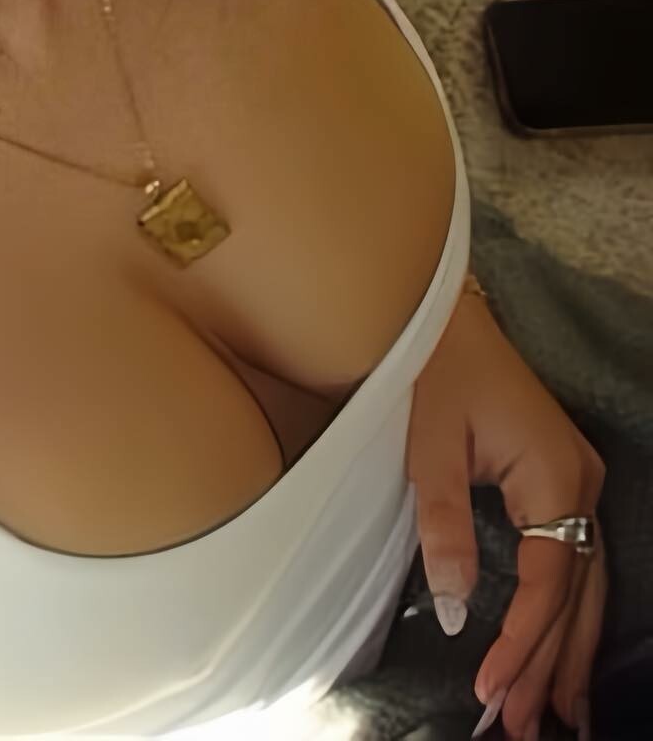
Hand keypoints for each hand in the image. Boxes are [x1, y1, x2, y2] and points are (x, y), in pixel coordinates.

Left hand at [406, 286, 606, 740]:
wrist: (440, 313)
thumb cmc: (432, 370)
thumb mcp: (429, 449)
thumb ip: (443, 529)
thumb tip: (455, 611)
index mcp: (557, 476)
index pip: (549, 582)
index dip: (523, 641)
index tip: (491, 688)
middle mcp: (581, 484)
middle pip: (578, 595)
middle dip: (553, 665)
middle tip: (525, 727)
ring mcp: (577, 483)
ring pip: (584, 584)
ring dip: (565, 648)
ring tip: (551, 713)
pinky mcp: (560, 481)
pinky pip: (573, 561)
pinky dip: (564, 611)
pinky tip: (554, 650)